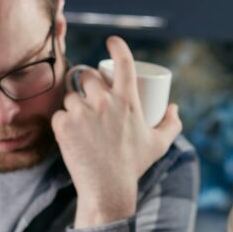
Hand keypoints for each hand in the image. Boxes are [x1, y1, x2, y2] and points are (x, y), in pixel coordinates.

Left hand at [52, 36, 181, 227]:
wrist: (108, 189)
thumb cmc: (134, 166)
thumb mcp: (159, 145)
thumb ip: (171, 124)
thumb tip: (173, 107)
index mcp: (128, 100)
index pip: (124, 61)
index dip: (117, 45)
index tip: (111, 41)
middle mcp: (104, 102)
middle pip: (88, 76)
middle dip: (87, 84)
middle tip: (89, 99)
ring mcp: (82, 112)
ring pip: (71, 96)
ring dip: (74, 105)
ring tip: (80, 122)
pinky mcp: (63, 125)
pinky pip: (59, 114)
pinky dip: (63, 123)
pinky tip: (69, 134)